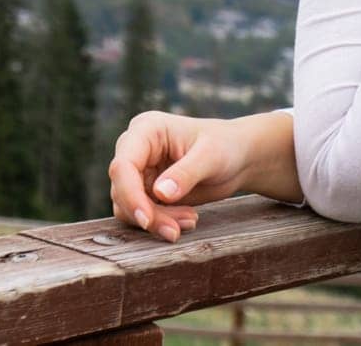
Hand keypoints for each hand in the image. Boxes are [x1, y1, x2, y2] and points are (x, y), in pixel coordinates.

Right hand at [107, 111, 249, 242]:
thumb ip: (186, 173)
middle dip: (149, 214)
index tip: (147, 220)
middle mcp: (137, 149)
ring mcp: (139, 171)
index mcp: (146, 130)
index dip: (130, 195)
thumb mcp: (211, 156)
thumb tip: (160, 193)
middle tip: (176, 230)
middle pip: (122, 189)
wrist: (238, 158)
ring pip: (129, 206)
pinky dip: (161, 222)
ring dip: (157, 221)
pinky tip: (188, 219)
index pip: (123, 165)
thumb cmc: (226, 146)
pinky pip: (142, 213)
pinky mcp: (146, 190)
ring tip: (191, 220)